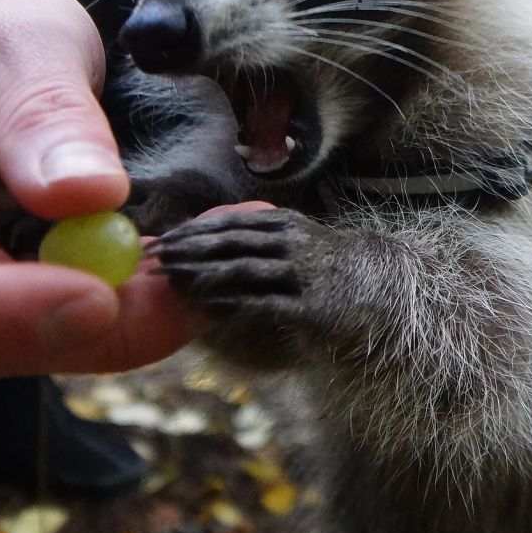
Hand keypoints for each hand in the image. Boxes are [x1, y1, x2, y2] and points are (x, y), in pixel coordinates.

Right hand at [0, 0, 191, 375]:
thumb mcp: (24, 34)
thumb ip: (46, 110)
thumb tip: (88, 198)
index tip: (98, 297)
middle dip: (81, 327)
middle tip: (189, 292)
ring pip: (9, 339)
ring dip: (113, 324)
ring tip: (200, 266)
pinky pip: (42, 319)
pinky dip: (116, 308)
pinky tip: (176, 272)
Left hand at [149, 208, 316, 324]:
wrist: (379, 295)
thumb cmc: (323, 272)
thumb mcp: (292, 244)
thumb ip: (255, 241)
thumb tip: (199, 243)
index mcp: (283, 224)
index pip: (226, 223)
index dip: (188, 232)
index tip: (157, 241)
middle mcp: (292, 243)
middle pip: (228, 243)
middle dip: (185, 252)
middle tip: (152, 262)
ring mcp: (302, 273)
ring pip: (241, 269)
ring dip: (200, 276)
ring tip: (171, 283)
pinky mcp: (309, 307)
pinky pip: (262, 304)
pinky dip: (230, 305)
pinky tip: (205, 309)